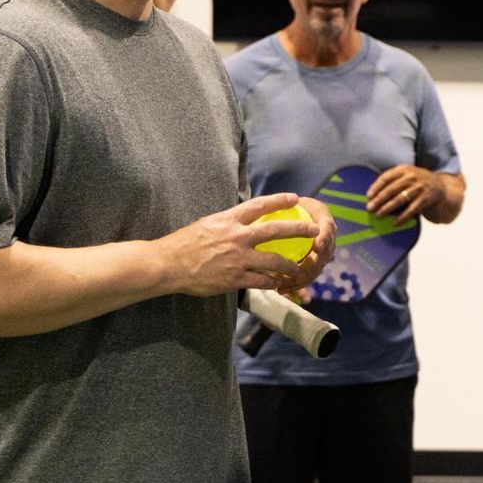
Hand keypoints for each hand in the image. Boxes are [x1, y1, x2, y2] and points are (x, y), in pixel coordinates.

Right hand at [157, 192, 326, 296]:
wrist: (168, 265)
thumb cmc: (184, 244)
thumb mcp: (207, 224)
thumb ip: (228, 222)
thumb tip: (243, 218)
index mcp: (228, 220)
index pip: (259, 205)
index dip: (279, 200)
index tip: (294, 198)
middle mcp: (237, 237)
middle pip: (276, 230)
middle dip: (299, 229)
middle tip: (314, 230)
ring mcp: (238, 259)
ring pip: (274, 260)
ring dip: (290, 265)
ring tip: (298, 268)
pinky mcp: (235, 278)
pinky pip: (261, 281)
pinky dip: (272, 282)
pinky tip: (278, 284)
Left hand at [366, 165, 446, 219]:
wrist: (440, 186)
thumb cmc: (417, 182)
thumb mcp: (406, 174)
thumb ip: (392, 180)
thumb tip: (372, 195)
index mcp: (404, 169)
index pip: (386, 177)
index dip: (376, 187)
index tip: (368, 196)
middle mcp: (412, 177)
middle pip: (391, 189)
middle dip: (379, 200)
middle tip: (370, 208)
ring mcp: (419, 188)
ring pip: (399, 200)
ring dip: (387, 208)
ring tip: (378, 215)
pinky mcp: (425, 199)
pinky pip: (411, 210)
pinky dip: (402, 217)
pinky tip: (394, 223)